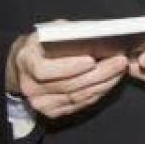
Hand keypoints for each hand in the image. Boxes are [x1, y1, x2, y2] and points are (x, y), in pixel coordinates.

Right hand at [7, 33, 127, 119]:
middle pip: (68, 85)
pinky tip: (110, 81)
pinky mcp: (52, 111)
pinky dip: (98, 92)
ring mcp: (41, 102)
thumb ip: (67, 34)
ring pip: (77, 97)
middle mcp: (30, 86)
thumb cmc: (42, 44)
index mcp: (25, 62)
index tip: (91, 60)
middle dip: (98, 73)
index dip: (69, 67)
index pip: (44, 70)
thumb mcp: (49, 32)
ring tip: (119, 70)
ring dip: (103, 83)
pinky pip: (80, 104)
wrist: (25, 66)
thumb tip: (94, 35)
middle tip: (119, 62)